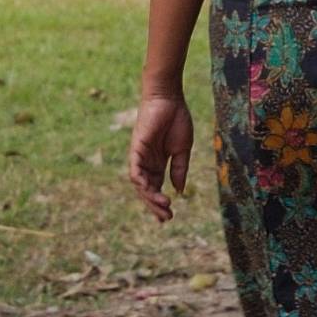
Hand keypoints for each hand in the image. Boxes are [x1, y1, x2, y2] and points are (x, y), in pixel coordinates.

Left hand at [126, 92, 192, 222]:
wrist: (169, 98)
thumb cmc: (177, 120)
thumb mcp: (182, 150)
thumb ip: (179, 170)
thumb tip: (179, 191)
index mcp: (158, 163)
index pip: (156, 188)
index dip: (161, 203)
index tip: (169, 216)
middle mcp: (147, 163)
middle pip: (148, 190)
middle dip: (155, 205)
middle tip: (166, 218)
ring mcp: (140, 157)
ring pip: (140, 184)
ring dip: (150, 198)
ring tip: (164, 206)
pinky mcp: (136, 150)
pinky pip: (134, 171)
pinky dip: (141, 183)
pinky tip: (151, 192)